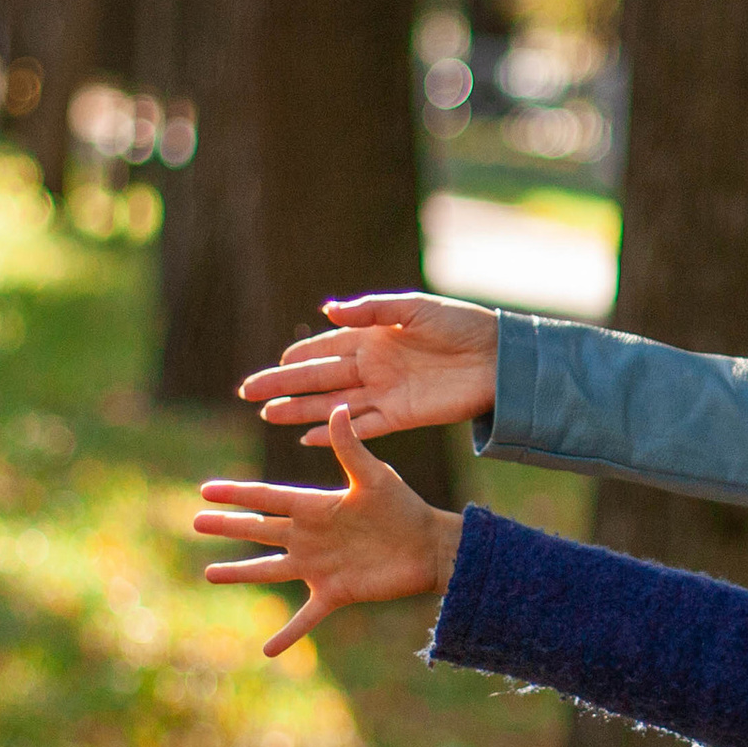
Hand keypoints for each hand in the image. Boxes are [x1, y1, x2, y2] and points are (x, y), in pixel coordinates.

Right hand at [196, 406, 465, 655]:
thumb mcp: (374, 476)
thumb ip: (351, 447)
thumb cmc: (404, 506)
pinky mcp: (335, 592)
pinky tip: (266, 651)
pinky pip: (305, 617)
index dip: (238, 494)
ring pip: (270, 570)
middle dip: (229, 526)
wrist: (430, 546)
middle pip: (261, 531)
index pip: (268, 498)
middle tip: (195, 521)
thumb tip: (338, 408)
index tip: (206, 489)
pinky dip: (287, 633)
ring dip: (240, 573)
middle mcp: (311, 536)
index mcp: (316, 506)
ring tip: (210, 573)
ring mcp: (319, 566)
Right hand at [239, 293, 500, 444]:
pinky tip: (307, 437)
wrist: (499, 358)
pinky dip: (335, 432)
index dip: (300, 356)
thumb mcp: (415, 309)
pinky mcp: (401, 416)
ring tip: (267, 414)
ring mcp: (385, 393)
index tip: (273, 363)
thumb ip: (372, 311)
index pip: (327, 347)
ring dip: (300, 410)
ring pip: (333, 404)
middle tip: (248, 391)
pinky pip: (361, 427)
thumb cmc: (460, 325)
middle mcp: (374, 366)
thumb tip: (328, 311)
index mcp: (374, 337)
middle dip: (284, 384)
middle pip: (320, 378)